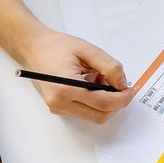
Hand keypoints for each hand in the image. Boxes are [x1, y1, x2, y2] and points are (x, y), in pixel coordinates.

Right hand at [17, 27, 133, 122]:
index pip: (103, 103)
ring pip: (93, 116)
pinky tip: (89, 84)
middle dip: (116, 104)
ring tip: (99, 80)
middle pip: (100, 116)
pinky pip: (84, 111)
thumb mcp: (87, 50)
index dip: (123, 99)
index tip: (131, 89)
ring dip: (105, 103)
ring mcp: (58, 108)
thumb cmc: (57, 47)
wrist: (33, 48)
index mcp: (66, 88)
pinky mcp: (58, 108)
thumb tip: (122, 84)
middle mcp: (60, 103)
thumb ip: (109, 67)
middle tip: (120, 86)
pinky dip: (94, 102)